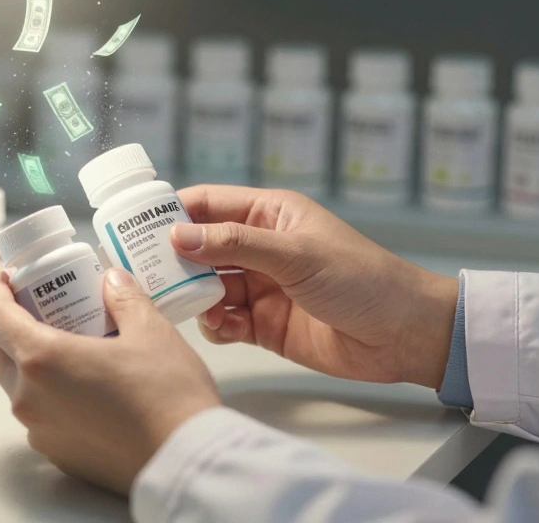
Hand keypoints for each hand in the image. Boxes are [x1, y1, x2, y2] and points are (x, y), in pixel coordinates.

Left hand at [0, 267, 220, 494]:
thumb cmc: (167, 394)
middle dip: (10, 325)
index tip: (4, 274)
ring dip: (31, 362)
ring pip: (18, 386)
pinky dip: (51, 395)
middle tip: (42, 308)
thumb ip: (123, 298)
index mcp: (42, 359)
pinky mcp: (57, 454)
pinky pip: (41, 415)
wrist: (186, 459)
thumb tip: (112, 281)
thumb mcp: (151, 330)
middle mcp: (30, 399)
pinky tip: (87, 387)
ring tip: (72, 347)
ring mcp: (40, 431)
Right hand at [172, 185, 458, 389]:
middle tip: (146, 274)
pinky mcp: (264, 324)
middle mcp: (261, 247)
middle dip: (175, 261)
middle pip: (200, 248)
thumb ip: (235, 244)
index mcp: (271, 214)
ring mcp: (261, 287)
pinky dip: (216, 325)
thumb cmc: (362, 279)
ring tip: (192, 305)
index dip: (172, 212)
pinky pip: (223, 321)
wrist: (403, 334)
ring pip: (207, 287)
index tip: (135, 225)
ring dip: (195, 297)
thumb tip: (178, 236)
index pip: (209, 204)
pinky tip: (224, 329)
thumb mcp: (296, 254)